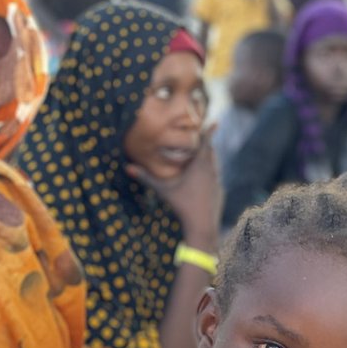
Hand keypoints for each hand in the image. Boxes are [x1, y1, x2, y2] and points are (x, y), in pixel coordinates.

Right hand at [126, 128, 222, 246]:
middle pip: (211, 152)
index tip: (215, 122)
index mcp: (200, 166)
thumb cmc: (183, 206)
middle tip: (202, 136)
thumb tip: (127, 167)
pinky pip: (216, 176)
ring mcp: (217, 182)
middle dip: (206, 144)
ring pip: (215, 165)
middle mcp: (211, 171)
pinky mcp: (220, 191)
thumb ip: (147, 178)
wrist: (203, 225)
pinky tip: (205, 175)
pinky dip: (210, 171)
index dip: (209, 132)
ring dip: (208, 158)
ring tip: (202, 153)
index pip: (206, 144)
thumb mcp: (164, 190)